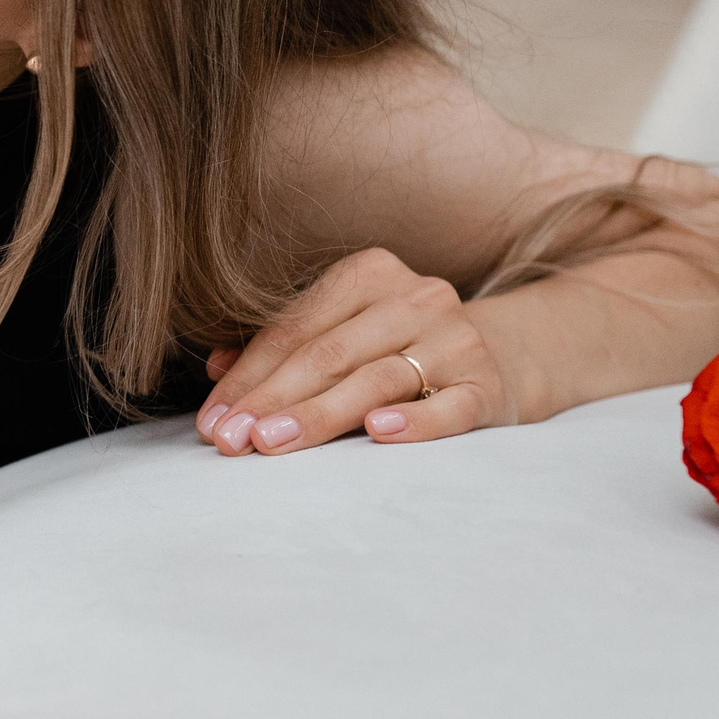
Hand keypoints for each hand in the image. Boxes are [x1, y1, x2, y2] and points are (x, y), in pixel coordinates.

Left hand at [196, 247, 518, 454]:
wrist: (507, 357)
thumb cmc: (399, 348)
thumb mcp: (343, 334)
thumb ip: (282, 348)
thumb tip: (215, 368)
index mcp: (368, 275)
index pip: (293, 330)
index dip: (247, 377)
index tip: (212, 422)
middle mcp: (415, 298)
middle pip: (328, 354)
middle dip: (270, 400)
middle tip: (230, 440)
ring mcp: (457, 340)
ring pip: (376, 378)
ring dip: (318, 414)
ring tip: (273, 443)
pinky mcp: (489, 386)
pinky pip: (450, 405)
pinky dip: (414, 421)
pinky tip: (376, 435)